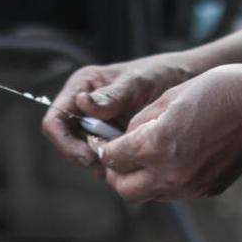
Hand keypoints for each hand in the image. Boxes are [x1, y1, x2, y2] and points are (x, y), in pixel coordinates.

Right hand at [39, 51, 205, 165]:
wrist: (187, 81)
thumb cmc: (162, 74)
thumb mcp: (140, 82)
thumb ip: (114, 95)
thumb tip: (83, 104)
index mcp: (81, 87)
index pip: (54, 121)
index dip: (65, 143)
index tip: (90, 156)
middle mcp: (83, 106)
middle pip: (65, 142)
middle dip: (83, 156)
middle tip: (109, 168)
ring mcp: (96, 123)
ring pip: (83, 153)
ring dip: (99, 162)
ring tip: (125, 164)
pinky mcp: (111, 137)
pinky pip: (103, 157)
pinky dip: (113, 164)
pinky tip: (133, 164)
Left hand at [91, 65, 241, 202]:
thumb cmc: (215, 91)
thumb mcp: (167, 97)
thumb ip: (139, 123)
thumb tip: (125, 138)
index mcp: (155, 147)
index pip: (111, 159)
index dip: (103, 147)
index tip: (103, 139)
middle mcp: (171, 174)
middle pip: (124, 190)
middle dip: (116, 173)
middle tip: (119, 155)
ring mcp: (191, 187)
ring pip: (150, 195)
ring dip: (142, 179)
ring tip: (148, 155)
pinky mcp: (208, 190)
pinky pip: (176, 192)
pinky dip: (168, 180)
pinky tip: (177, 156)